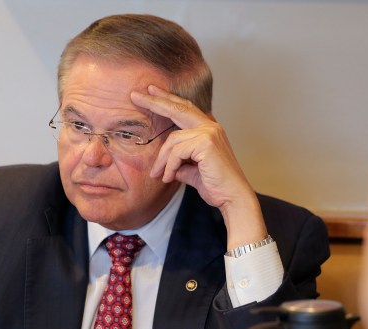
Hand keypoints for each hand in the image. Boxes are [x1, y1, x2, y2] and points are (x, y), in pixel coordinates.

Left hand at [131, 85, 266, 247]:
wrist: (232, 198)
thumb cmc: (215, 186)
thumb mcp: (191, 171)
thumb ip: (179, 163)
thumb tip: (165, 166)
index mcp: (208, 129)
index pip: (184, 108)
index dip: (167, 99)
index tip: (150, 91)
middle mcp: (210, 126)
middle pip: (178, 108)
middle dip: (155, 101)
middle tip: (134, 96)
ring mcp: (210, 132)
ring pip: (172, 140)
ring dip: (161, 160)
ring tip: (156, 175)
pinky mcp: (206, 143)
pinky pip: (177, 152)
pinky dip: (170, 167)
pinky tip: (168, 178)